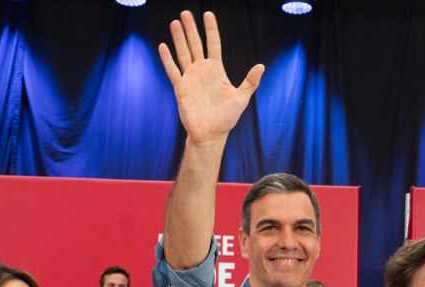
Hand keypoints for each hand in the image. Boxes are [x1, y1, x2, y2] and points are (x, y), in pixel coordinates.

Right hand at [158, 11, 263, 145]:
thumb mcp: (241, 98)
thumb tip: (261, 66)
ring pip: (183, 53)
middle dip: (191, 29)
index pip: (213, 44)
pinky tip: (163, 46)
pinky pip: (173, 71)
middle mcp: (202, 71)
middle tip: (185, 13)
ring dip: (179, 38)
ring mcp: (190, 78)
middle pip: (195, 44)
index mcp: (216, 70)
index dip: (211, 30)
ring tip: (175, 22)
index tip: (208, 14)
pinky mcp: (181, 89)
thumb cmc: (226, 118)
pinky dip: (168, 59)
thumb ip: (250, 82)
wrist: (211, 135)